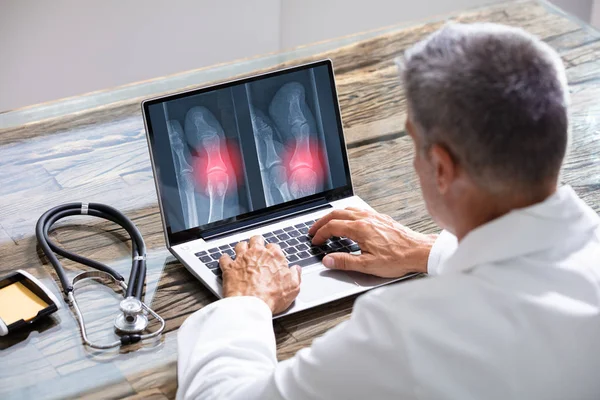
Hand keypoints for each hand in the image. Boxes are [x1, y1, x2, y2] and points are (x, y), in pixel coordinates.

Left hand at [219, 235, 301, 313]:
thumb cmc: (271, 296)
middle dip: (256, 243)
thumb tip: (296, 270)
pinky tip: (226, 261)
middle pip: (256, 240)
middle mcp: (257, 253)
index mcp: (274, 256)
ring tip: (242, 253)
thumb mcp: (293, 288)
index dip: (272, 251)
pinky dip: (225, 259)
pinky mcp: (229, 267)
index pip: (274, 246)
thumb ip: (295, 275)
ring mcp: (242, 259)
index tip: (272, 257)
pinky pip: (224, 258)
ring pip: (240, 245)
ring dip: (241, 248)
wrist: (251, 305)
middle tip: (256, 249)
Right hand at [308, 207, 436, 277]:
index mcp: (360, 229)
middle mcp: (366, 219)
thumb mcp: (368, 265)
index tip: (315, 241)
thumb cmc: (398, 258)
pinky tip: (348, 220)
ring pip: (347, 209)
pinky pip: (358, 210)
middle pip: (336, 214)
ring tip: (326, 223)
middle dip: (322, 221)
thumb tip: (328, 260)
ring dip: (333, 215)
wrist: (419, 251)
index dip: (320, 234)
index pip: (332, 227)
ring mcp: (373, 216)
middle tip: (314, 230)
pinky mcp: (380, 217)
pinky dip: (346, 213)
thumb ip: (345, 262)